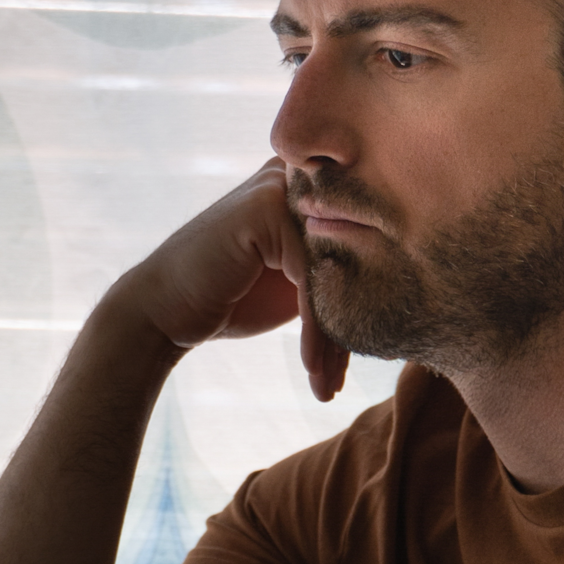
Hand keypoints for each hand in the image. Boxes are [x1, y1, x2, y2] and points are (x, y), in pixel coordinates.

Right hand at [105, 161, 350, 402]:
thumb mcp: (294, 284)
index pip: (357, 251)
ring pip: (334, 272)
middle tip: (341, 382)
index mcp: (308, 189)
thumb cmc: (227, 301)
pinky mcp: (266, 209)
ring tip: (327, 386)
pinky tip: (311, 371)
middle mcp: (297, 177)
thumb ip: (337, 273)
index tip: (363, 361)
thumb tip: (402, 292)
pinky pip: (311, 278)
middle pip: (349, 260)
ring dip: (334, 340)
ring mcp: (280, 188)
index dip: (362, 309)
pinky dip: (315, 332)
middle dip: (350, 329)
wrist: (161, 313)